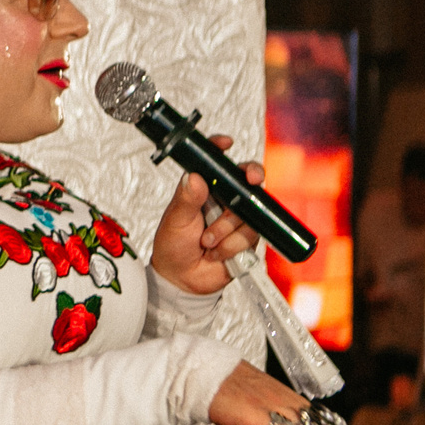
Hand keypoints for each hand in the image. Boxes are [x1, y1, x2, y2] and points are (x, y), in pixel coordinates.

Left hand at [149, 134, 262, 295]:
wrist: (182, 280)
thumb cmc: (173, 246)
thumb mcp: (175, 221)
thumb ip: (186, 199)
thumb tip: (193, 177)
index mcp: (203, 189)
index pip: (215, 163)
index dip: (221, 149)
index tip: (225, 143)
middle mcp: (223, 199)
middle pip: (245, 180)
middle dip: (250, 178)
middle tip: (250, 179)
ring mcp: (237, 218)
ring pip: (248, 212)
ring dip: (227, 229)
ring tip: (207, 241)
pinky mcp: (247, 238)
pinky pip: (252, 234)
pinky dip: (232, 245)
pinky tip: (217, 252)